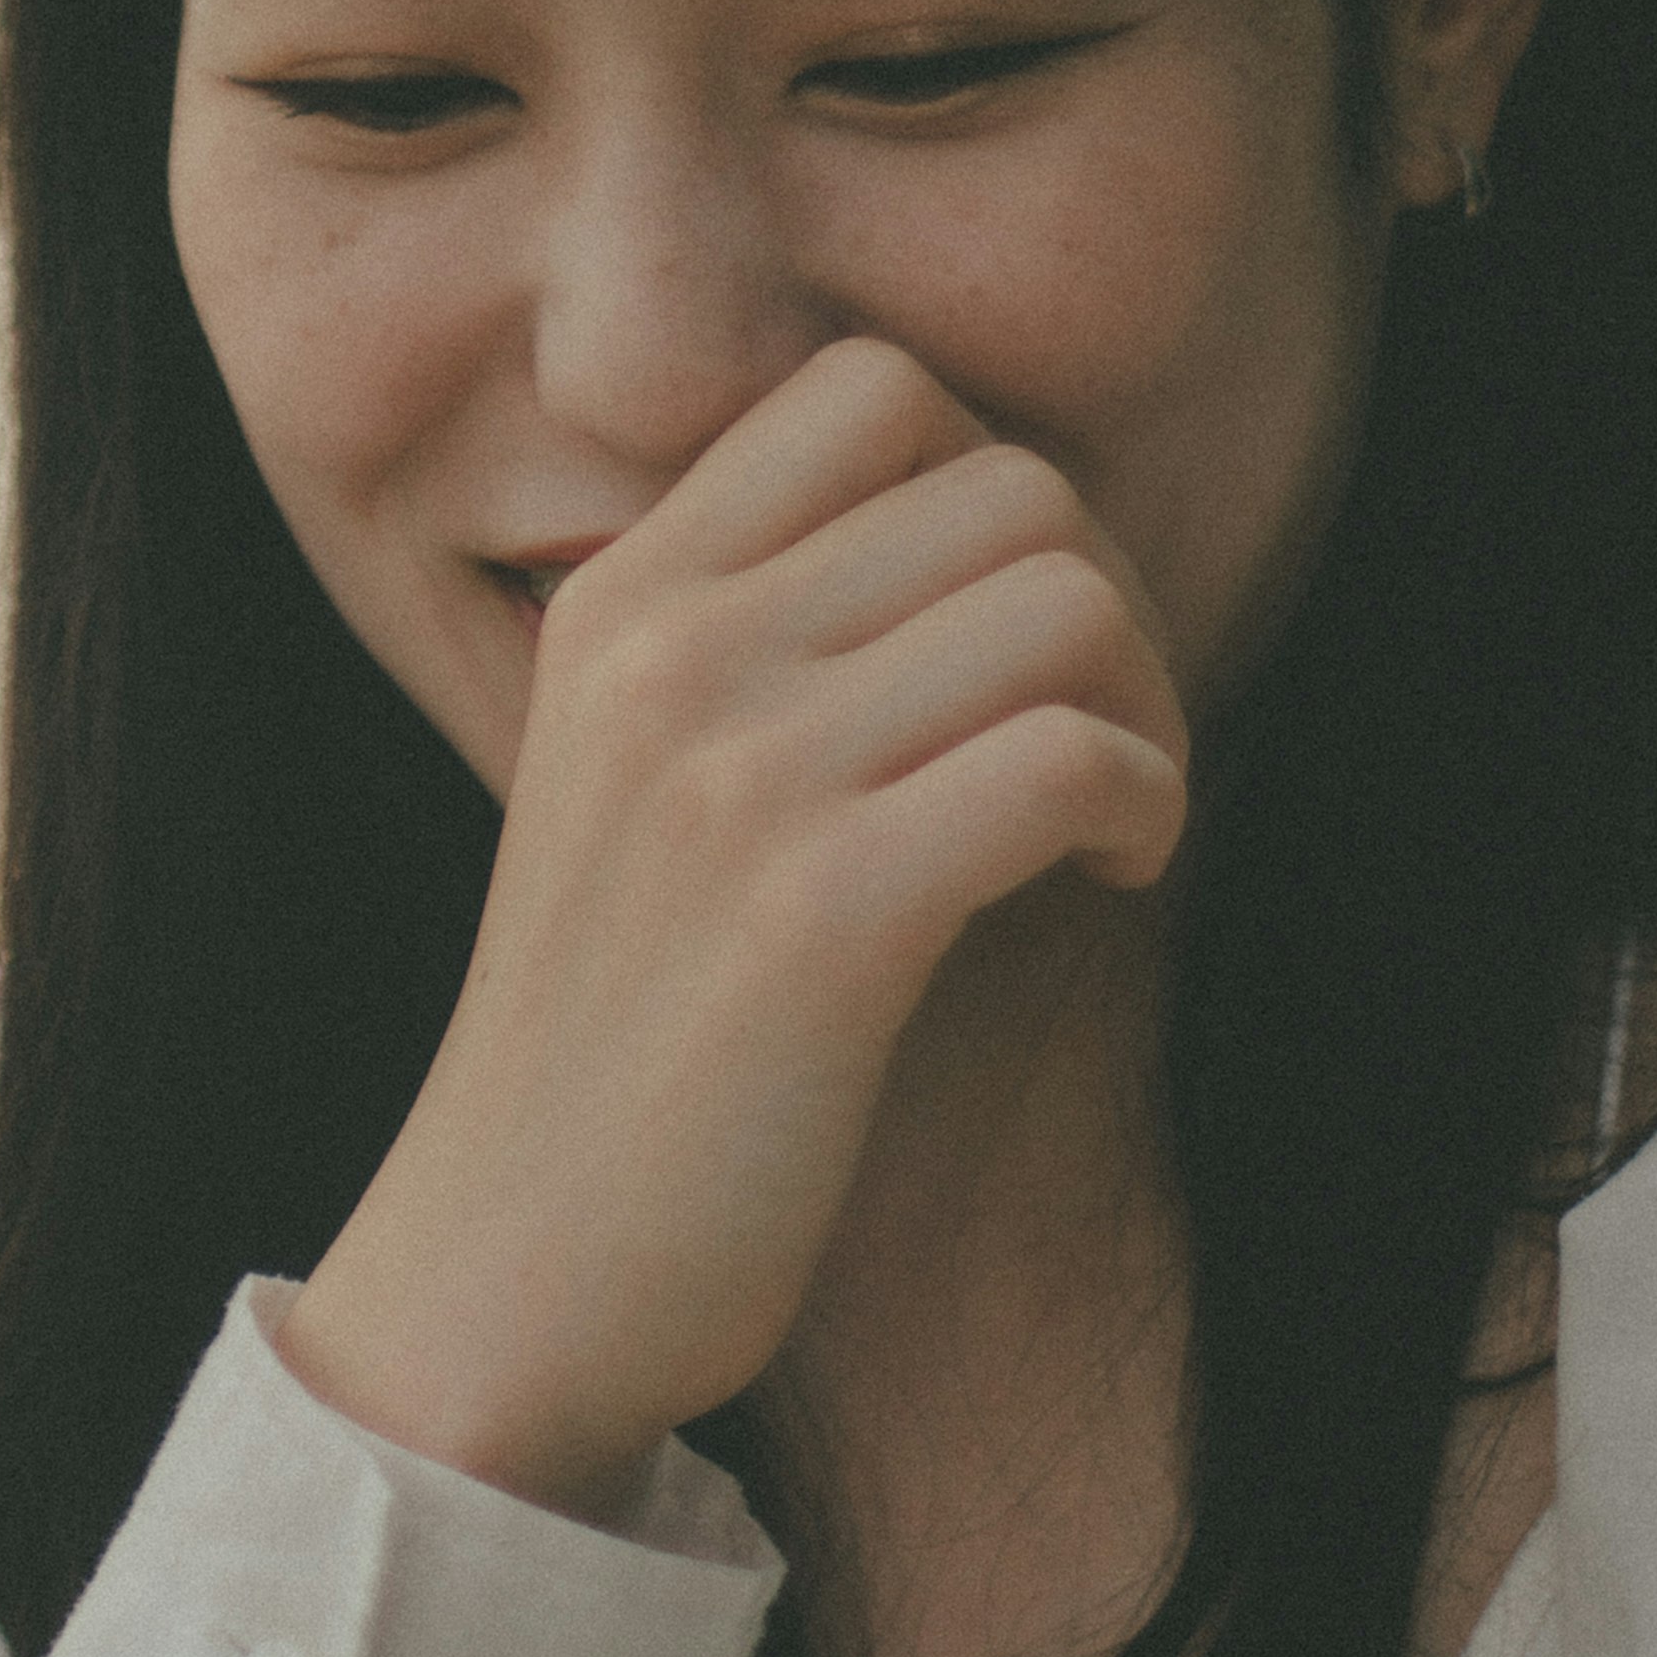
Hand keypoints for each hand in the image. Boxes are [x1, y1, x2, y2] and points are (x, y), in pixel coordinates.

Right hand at [274, 336, 1188, 1523]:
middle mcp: (671, 650)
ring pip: (1062, 600)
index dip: (994, 491)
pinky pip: (1069, 758)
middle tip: (1093, 739)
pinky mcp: (824, 913)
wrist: (509, 1267)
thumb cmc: (613, 1045)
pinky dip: (1144, 806)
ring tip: (1108, 819)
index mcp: (619, 599)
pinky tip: (1107, 879)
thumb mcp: (627, 783)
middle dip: (1110, 602)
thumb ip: (748, 651)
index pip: (870, 389)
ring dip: (1146, 705)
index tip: (1001, 639)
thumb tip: (978, 563)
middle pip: (1008, 482)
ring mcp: (739, 772)